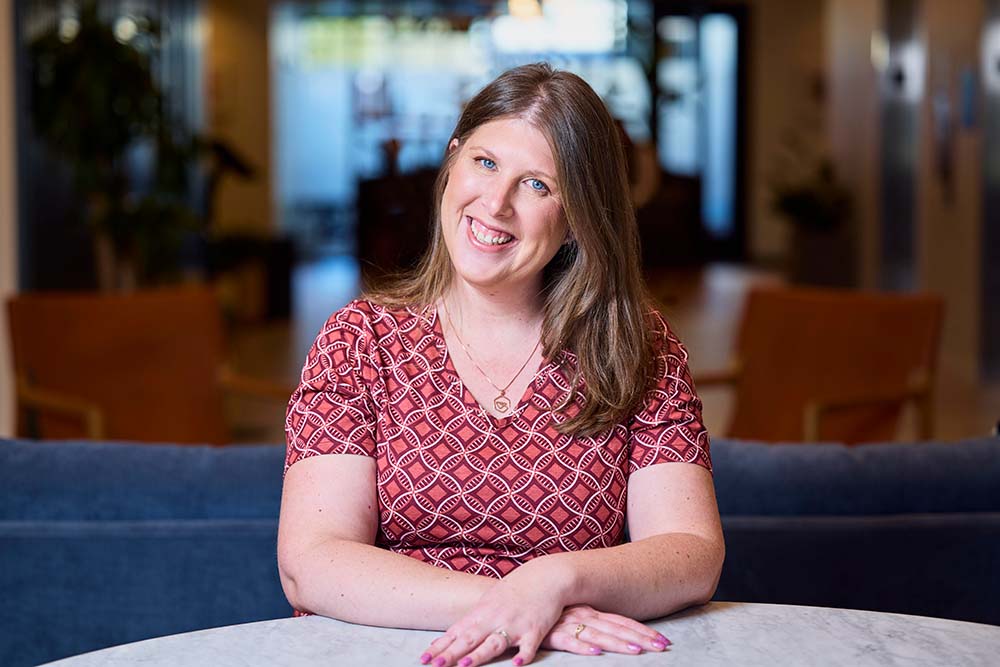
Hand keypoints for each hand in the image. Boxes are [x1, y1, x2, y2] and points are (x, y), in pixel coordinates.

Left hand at [417, 559, 568, 666]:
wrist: (545, 576)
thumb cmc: (515, 590)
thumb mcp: (489, 601)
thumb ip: (471, 621)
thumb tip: (448, 637)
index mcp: (482, 612)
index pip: (456, 632)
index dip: (440, 646)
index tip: (424, 658)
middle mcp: (495, 618)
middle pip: (470, 638)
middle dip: (452, 653)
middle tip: (436, 665)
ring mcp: (515, 624)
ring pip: (495, 643)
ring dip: (479, 655)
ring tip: (465, 665)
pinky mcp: (535, 629)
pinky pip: (528, 645)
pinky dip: (523, 655)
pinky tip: (517, 664)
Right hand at [541, 604, 671, 655]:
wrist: (515, 603)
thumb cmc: (545, 612)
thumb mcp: (572, 614)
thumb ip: (591, 623)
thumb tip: (614, 634)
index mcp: (590, 611)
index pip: (623, 621)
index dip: (644, 631)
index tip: (664, 640)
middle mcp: (583, 615)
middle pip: (617, 629)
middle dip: (640, 638)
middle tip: (661, 647)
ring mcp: (568, 624)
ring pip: (598, 635)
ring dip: (618, 643)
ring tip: (636, 651)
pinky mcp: (551, 634)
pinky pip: (569, 641)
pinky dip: (583, 647)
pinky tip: (595, 652)